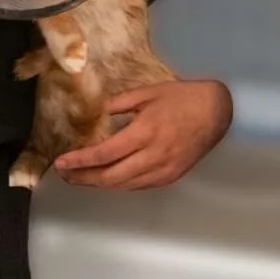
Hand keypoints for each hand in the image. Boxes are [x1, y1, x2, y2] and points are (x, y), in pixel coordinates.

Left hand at [53, 79, 231, 190]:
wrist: (218, 111)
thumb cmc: (181, 97)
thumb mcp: (147, 92)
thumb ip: (119, 103)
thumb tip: (96, 113)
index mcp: (145, 132)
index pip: (105, 153)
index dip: (80, 161)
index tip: (61, 162)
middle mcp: (154, 155)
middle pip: (111, 176)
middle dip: (84, 178)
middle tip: (64, 174)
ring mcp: (164, 170)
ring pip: (124, 185)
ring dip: (99, 184)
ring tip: (79, 178)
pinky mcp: (172, 176)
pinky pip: (139, 186)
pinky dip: (119, 184)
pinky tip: (107, 179)